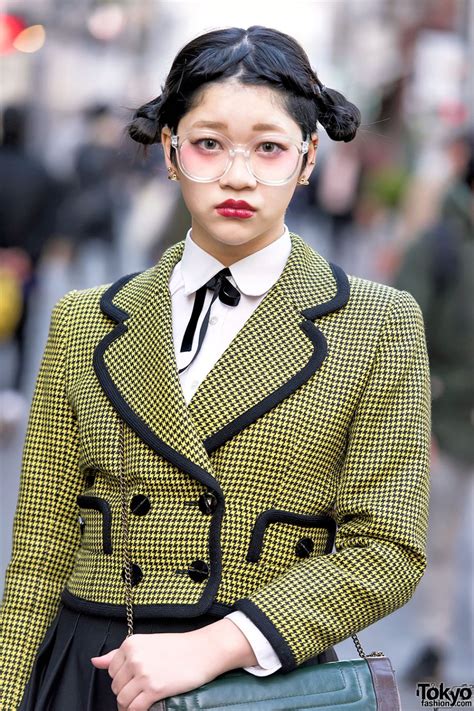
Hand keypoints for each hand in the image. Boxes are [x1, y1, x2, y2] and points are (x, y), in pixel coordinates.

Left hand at [90, 618, 257, 709]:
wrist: (203, 650)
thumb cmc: (178, 647)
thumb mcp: (147, 644)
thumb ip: (119, 654)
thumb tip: (95, 661)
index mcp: (131, 644)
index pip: (112, 670)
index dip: (122, 678)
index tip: (133, 680)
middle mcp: (134, 657)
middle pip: (116, 686)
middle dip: (126, 691)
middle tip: (141, 690)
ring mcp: (143, 674)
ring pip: (122, 699)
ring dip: (129, 704)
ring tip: (141, 701)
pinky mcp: (154, 689)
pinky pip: (134, 708)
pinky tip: (146, 707)